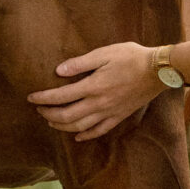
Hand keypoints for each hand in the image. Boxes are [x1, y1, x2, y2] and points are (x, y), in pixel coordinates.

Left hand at [30, 42, 161, 138]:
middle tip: (39, 110)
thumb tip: (59, 71)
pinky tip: (77, 135)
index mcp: (93, 86)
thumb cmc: (131, 57)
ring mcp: (109, 112)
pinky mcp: (119, 116)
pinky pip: (99, 131)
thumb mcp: (104, 53)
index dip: (43, 98)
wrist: (158, 71)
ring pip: (80, 127)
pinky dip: (85, 135)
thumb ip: (80, 64)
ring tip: (52, 122)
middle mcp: (99, 103)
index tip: (31, 97)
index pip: (61, 96)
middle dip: (49, 114)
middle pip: (67, 116)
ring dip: (62, 126)